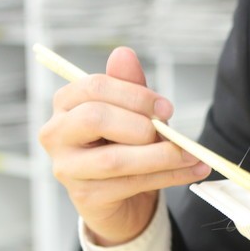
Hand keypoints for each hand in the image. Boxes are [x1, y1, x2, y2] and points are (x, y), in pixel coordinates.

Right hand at [38, 47, 211, 245]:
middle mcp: (56, 134)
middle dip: (140, 124)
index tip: (166, 107)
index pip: (94, 88)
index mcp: (65, 104)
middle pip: (95, 118)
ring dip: (161, 156)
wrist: (120, 198)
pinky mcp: (85, 198)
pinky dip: (169, 177)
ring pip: (115, 159)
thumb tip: (124, 53)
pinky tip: (193, 170)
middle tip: (170, 131)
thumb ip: (129, 87)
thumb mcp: (130, 113)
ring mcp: (67, 168)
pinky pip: (131, 184)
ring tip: (192, 155)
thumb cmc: (123, 146)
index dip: (135, 95)